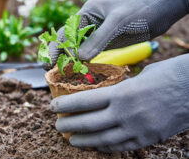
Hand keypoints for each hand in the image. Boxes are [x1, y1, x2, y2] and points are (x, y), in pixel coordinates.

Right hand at [43, 0, 188, 70]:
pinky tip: (77, 72)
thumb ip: (99, 40)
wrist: (159, 12)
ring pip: (76, 48)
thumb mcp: (118, 23)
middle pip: (67, 40)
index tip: (51, 62)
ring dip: (67, 60)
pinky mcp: (103, 43)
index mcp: (87, 12)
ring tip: (58, 74)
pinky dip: (81, 62)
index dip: (58, 47)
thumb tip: (80, 58)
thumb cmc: (139, 12)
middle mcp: (88, 23)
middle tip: (47, 70)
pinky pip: (88, 53)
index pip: (66, 31)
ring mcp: (95, 34)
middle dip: (57, 54)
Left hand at [51, 54, 188, 151]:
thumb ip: (120, 89)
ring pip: (102, 140)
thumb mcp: (139, 76)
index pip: (84, 101)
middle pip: (89, 123)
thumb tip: (106, 95)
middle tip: (58, 126)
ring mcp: (137, 129)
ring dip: (84, 141)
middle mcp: (126, 113)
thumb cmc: (168, 75)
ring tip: (71, 139)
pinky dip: (105, 147)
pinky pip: (121, 147)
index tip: (53, 106)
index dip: (65, 105)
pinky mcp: (148, 139)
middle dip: (69, 125)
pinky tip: (96, 146)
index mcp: (122, 93)